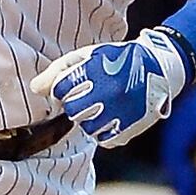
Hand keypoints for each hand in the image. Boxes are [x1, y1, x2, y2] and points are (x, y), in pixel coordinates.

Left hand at [30, 29, 191, 148]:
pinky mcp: (131, 128)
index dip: (63, 88)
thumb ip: (59, 70)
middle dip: (75, 104)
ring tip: (100, 107)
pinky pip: (106, 139)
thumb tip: (35, 89)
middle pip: (73, 111)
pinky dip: (105, 131)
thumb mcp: (88, 55)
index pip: (60, 90)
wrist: (160, 68)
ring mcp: (122, 112)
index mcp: (97, 71)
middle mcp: (110, 93)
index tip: (72, 85)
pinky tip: (112, 116)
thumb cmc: (116, 60)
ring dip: (89, 119)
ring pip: (88, 128)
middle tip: (87, 96)